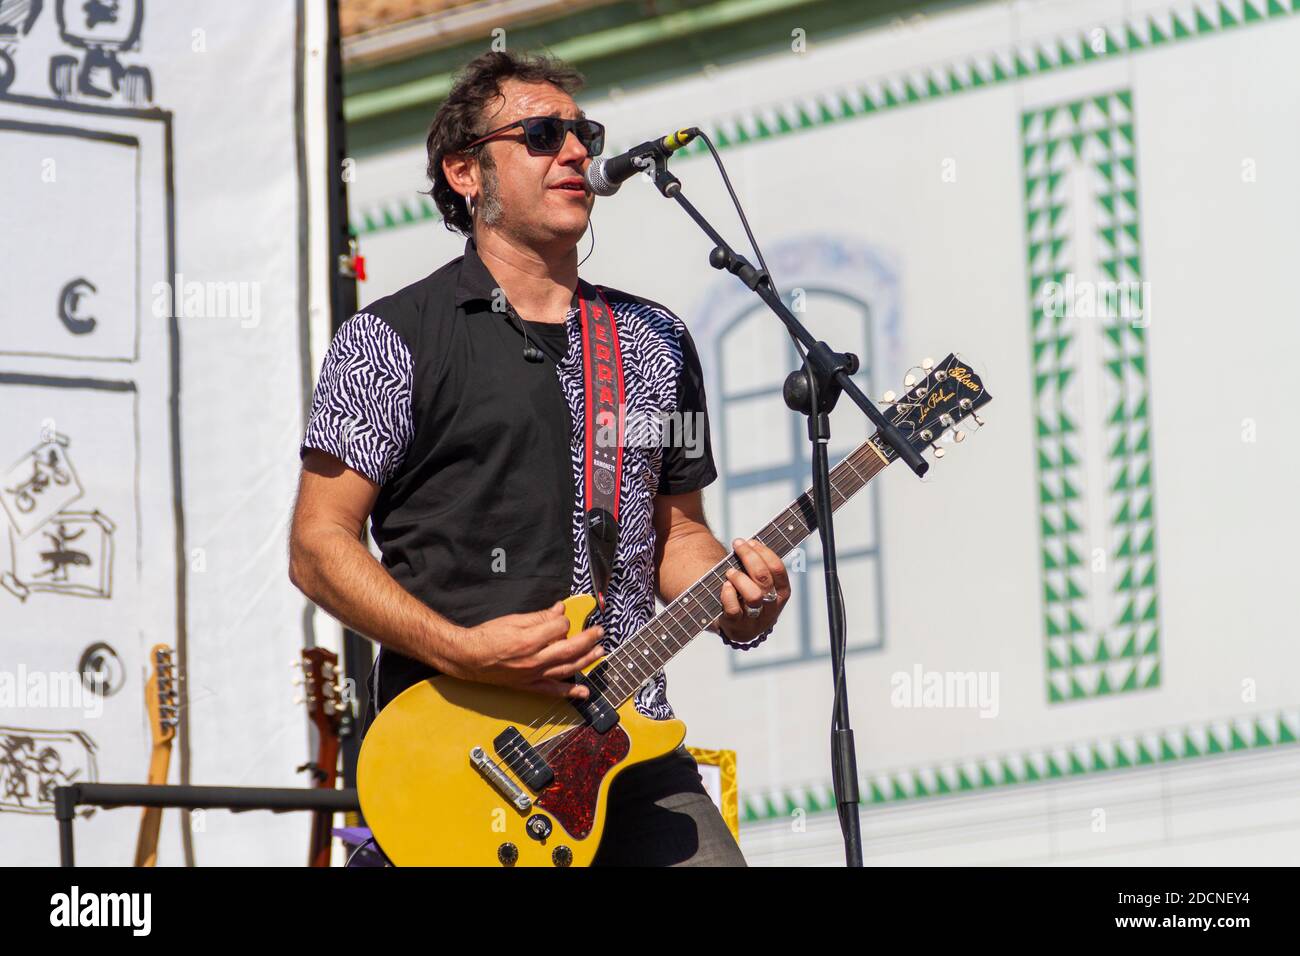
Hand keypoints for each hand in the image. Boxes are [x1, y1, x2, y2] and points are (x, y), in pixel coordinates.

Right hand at [450, 603, 605, 699]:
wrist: (468, 658)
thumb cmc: (487, 636)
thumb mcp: (513, 619)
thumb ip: (539, 616)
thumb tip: (560, 610)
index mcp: (529, 640)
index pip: (559, 628)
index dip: (563, 620)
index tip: (561, 616)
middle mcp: (534, 660)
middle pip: (570, 649)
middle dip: (588, 639)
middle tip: (600, 632)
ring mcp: (533, 675)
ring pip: (567, 669)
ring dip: (587, 661)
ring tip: (600, 652)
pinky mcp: (529, 686)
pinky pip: (553, 691)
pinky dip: (570, 693)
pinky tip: (585, 692)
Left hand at [717, 538, 789, 643]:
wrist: (733, 624)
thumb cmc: (745, 594)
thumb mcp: (758, 582)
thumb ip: (759, 566)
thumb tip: (750, 543)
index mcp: (781, 594)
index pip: (778, 569)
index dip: (764, 552)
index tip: (750, 542)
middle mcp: (772, 608)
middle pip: (765, 579)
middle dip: (750, 558)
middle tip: (737, 546)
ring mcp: (755, 620)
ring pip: (754, 596)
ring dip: (740, 578)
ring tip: (730, 571)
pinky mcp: (736, 626)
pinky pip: (734, 610)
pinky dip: (728, 595)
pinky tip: (725, 586)